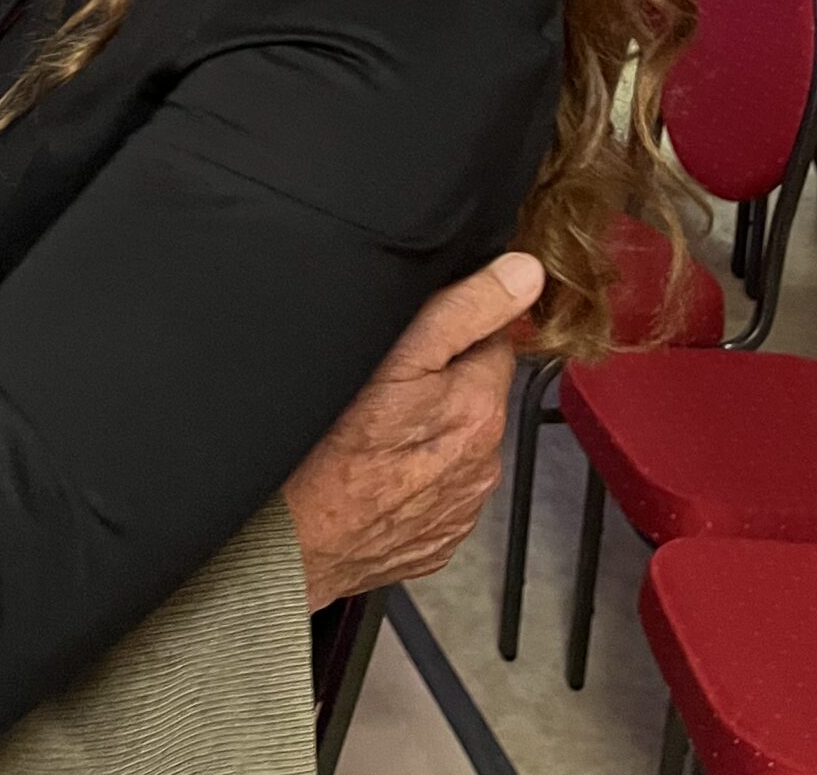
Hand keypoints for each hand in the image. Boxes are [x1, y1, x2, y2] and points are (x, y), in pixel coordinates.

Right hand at [281, 252, 544, 610]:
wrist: (289, 543)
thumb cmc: (329, 447)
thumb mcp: (397, 353)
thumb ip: (465, 308)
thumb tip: (527, 273)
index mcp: (480, 411)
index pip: (492, 342)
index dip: (454, 327)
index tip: (414, 336)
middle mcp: (481, 465)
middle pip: (473, 393)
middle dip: (440, 380)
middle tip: (383, 381)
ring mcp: (457, 510)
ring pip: (451, 443)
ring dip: (426, 429)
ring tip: (371, 427)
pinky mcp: (430, 541)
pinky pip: (431, 490)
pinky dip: (410, 475)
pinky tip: (372, 467)